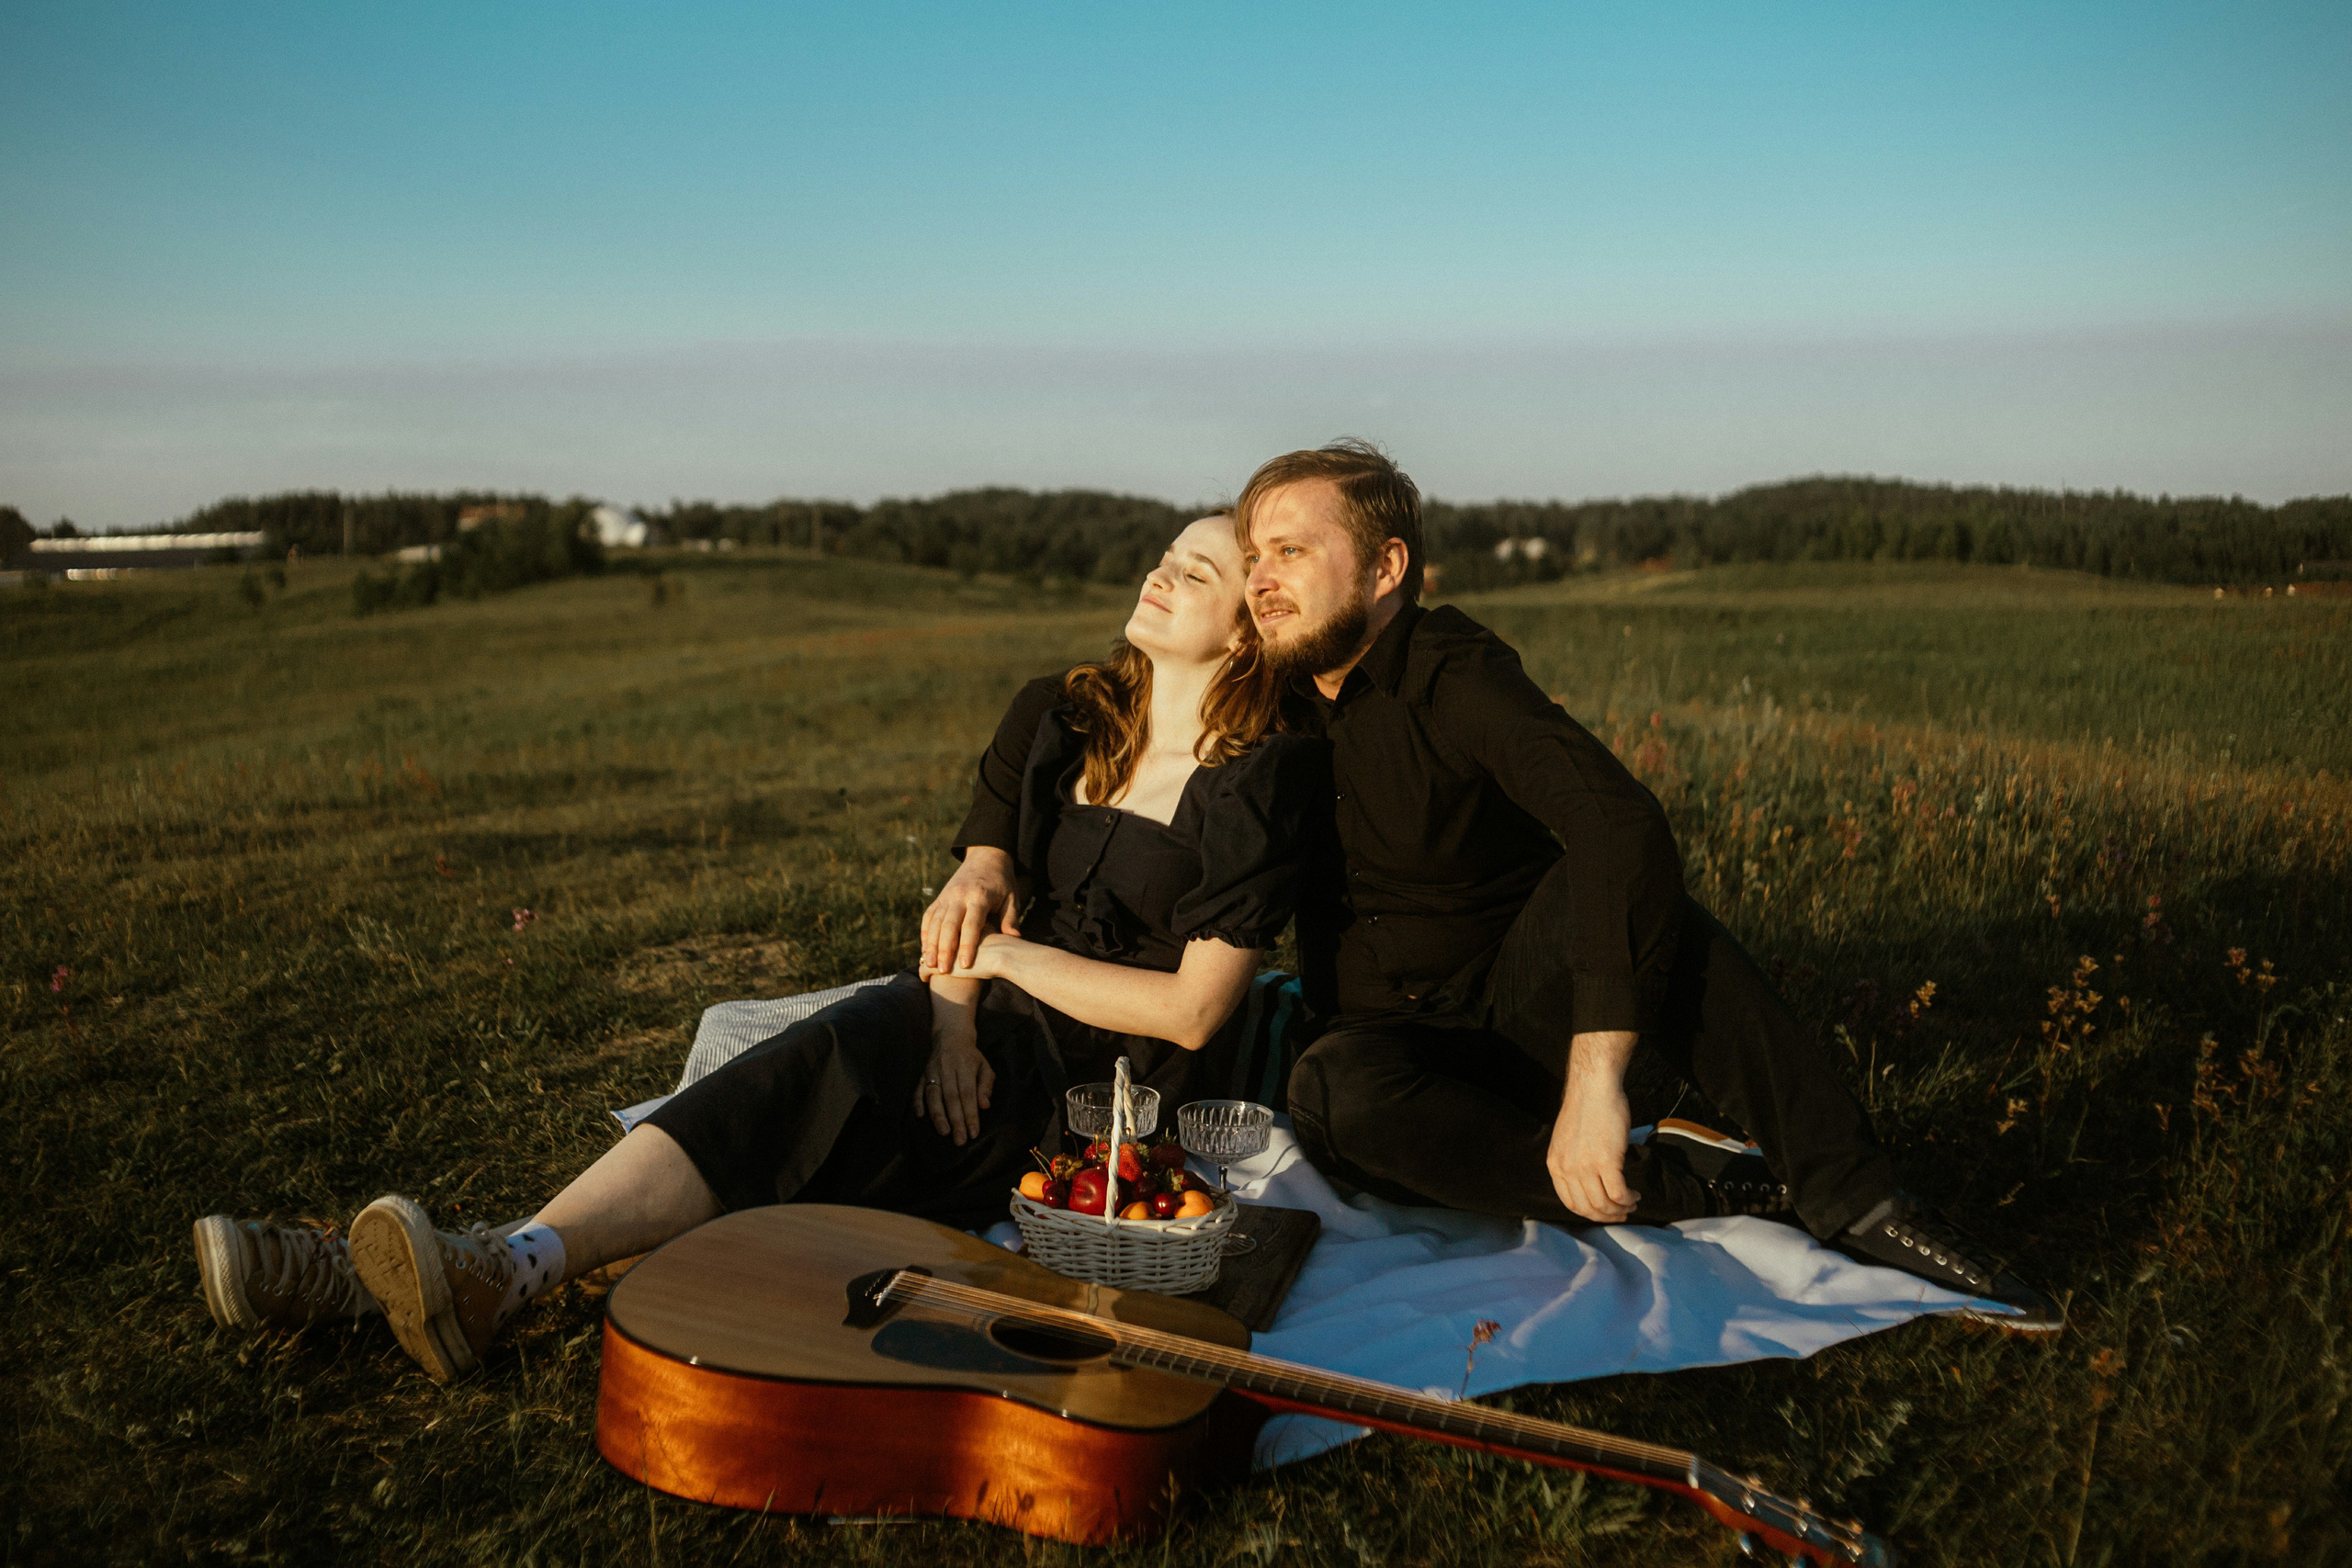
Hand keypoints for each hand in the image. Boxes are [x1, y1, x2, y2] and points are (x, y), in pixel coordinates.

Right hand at [914, 991, 995, 1144]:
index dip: (970, 1113)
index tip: (974, 1132)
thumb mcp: (985, 1066)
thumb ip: (986, 1085)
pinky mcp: (922, 1073)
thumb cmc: (972, 1056)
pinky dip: (917, 1102)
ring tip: (944, 1132)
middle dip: (956, 1120)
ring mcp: (932, 1070)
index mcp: (965, 1065)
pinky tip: (920, 1116)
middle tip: (960, 1140)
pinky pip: (917, 1089)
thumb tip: (985, 1106)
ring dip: (938, 1115)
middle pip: (951, 1097)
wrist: (951, 1036)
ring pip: (933, 1095)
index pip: (968, 1093)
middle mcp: (947, 1068)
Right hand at [920, 847, 1019, 974]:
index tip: (964, 965)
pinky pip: (929, 916)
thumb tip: (1015, 939)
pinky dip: (926, 933)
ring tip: (930, 964)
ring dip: (931, 944)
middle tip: (943, 970)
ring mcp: (947, 896)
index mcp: (979, 896)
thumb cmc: (1003, 882)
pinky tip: (925, 949)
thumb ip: (1011, 919)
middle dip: (944, 949)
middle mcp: (960, 895)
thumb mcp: (1012, 898)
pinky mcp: (940, 897)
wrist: (986, 857)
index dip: (967, 945)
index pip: (971, 924)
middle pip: (948, 925)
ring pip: (935, 922)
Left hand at [1546, 1032, 1638, 1223]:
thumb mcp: (1567, 1140)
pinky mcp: (1606, 1161)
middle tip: (1622, 1213)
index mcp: (1555, 1164)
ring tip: (1631, 1203)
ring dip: (1621, 1209)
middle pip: (1588, 1209)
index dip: (1590, 1214)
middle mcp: (1567, 1169)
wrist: (1594, 1087)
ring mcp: (1585, 1166)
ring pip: (1604, 1205)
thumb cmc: (1586, 1108)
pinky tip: (1635, 1195)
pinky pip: (1619, 1193)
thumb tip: (1589, 1183)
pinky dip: (1628, 1199)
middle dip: (1607, 1216)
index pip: (1570, 1203)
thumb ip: (1572, 1161)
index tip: (1604, 1212)